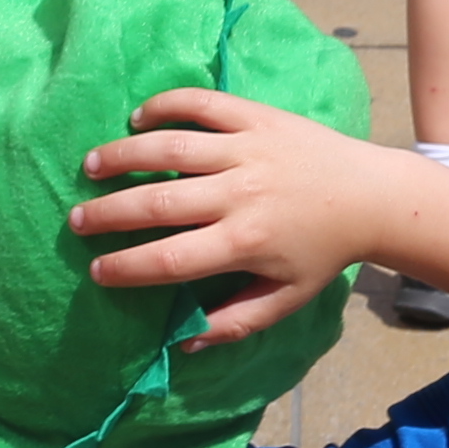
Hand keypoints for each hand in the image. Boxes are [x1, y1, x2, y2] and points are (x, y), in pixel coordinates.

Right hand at [70, 86, 409, 345]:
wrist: (372, 197)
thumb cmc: (323, 253)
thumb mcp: (286, 299)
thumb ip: (235, 323)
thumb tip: (183, 342)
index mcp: (247, 243)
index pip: (172, 259)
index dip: (128, 267)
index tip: (98, 270)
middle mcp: (242, 194)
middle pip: (159, 203)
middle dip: (108, 213)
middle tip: (76, 221)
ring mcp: (249, 150)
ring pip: (171, 148)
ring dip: (123, 156)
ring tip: (90, 166)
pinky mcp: (257, 117)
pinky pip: (202, 104)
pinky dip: (165, 106)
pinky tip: (137, 118)